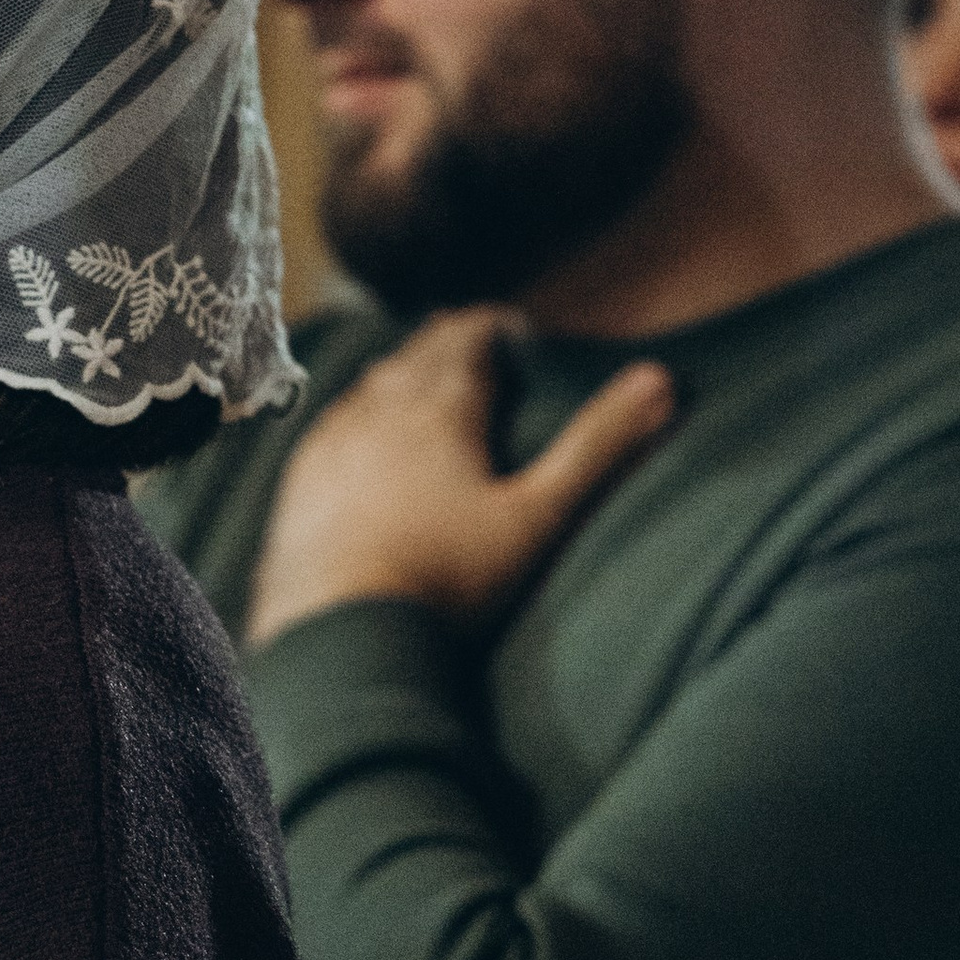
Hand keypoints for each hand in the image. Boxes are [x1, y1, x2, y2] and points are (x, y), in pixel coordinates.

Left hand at [246, 310, 672, 648]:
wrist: (338, 632)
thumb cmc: (447, 579)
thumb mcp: (537, 515)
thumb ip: (597, 447)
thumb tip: (661, 379)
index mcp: (441, 406)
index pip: (467, 338)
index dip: (492, 327)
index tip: (512, 328)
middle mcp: (379, 409)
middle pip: (417, 355)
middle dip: (447, 343)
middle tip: (470, 339)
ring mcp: (330, 444)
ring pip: (370, 386)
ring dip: (399, 373)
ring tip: (419, 377)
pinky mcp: (298, 483)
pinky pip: (330, 426)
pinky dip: (356, 415)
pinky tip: (356, 434)